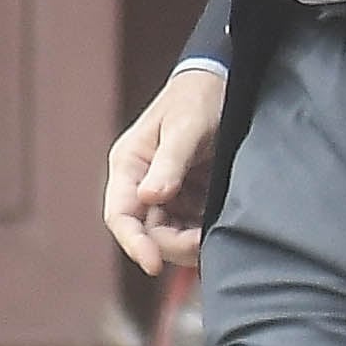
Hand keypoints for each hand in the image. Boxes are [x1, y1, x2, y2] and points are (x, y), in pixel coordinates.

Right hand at [105, 65, 227, 272]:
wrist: (224, 81)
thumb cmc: (197, 98)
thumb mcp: (185, 126)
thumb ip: (169, 161)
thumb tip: (149, 197)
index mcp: (130, 166)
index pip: (121, 216)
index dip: (134, 244)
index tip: (154, 264)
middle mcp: (143, 184)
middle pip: (148, 233)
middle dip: (174, 244)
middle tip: (204, 241)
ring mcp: (167, 194)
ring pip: (171, 236)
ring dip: (190, 242)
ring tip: (215, 234)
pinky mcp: (190, 198)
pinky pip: (192, 227)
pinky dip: (204, 233)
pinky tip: (222, 228)